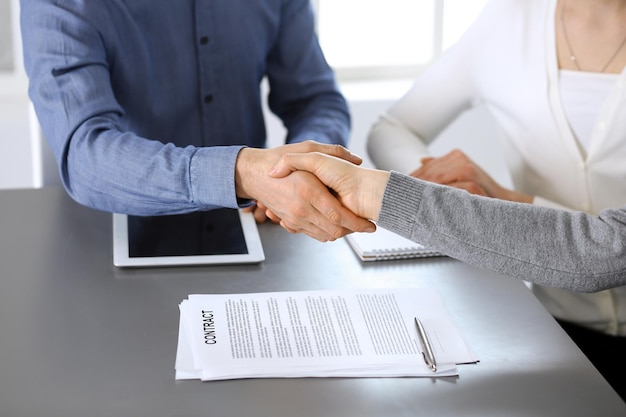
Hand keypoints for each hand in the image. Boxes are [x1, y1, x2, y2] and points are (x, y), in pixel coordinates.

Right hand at [235, 141, 375, 240]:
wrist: (253, 174)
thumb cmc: (278, 159)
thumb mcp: (307, 148)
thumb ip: (334, 151)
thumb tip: (357, 159)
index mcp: (308, 190)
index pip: (338, 216)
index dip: (357, 223)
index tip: (369, 225)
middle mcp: (301, 208)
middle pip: (334, 230)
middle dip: (352, 231)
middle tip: (364, 225)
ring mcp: (294, 218)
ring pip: (325, 235)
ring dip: (340, 233)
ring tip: (351, 224)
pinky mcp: (290, 222)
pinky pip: (313, 234)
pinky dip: (326, 233)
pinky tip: (334, 224)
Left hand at [411, 149, 531, 202]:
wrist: (504, 200)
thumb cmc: (481, 192)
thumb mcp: (459, 178)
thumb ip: (441, 168)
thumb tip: (422, 160)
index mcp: (454, 156)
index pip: (426, 167)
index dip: (411, 179)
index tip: (398, 189)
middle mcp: (458, 157)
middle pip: (428, 172)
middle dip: (413, 185)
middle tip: (400, 196)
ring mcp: (464, 165)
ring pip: (434, 177)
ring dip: (420, 189)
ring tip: (409, 200)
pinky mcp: (470, 175)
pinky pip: (446, 184)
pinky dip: (435, 192)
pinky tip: (426, 200)